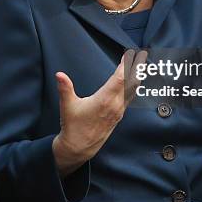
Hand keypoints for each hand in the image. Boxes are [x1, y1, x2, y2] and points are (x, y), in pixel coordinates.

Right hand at [52, 49, 147, 176]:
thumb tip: (59, 74)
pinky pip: (130, 98)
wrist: (79, 147)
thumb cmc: (73, 126)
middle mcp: (115, 105)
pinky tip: (133, 83)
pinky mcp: (118, 115)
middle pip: (131, 83)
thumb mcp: (67, 106)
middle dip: (137, 68)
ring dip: (137, 77)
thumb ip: (65, 88)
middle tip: (142, 54)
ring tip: (141, 65)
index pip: (120, 79)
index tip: (130, 54)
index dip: (126, 65)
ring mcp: (118, 111)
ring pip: (132, 91)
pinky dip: (133, 87)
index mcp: (104, 100)